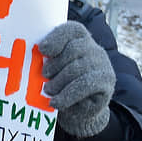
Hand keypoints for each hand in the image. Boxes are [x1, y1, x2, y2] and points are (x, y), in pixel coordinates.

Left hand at [39, 21, 115, 137]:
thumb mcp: (52, 69)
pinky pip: (85, 85)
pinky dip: (67, 95)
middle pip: (73, 49)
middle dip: (55, 64)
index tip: (42, 49)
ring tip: (48, 90)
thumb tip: (35, 58)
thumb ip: (46, 59)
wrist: (78, 110)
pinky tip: (56, 102)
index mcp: (80, 39)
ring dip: (59, 82)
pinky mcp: (106, 81)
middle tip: (44, 76)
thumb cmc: (61, 84)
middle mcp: (94, 48)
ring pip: (77, 68)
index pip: (71, 30)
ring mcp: (103, 64)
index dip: (56, 38)